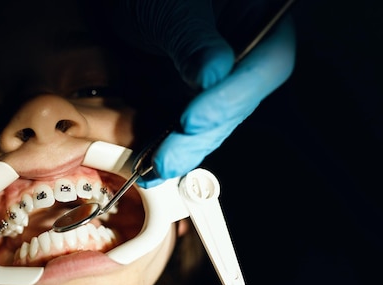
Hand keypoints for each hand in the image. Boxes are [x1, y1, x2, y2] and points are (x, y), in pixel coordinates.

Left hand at [112, 0, 296, 186]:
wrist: (114, 1)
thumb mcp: (173, 6)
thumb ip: (195, 38)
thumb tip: (216, 75)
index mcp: (259, 18)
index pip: (268, 64)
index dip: (233, 98)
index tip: (194, 119)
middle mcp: (245, 50)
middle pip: (240, 102)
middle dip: (202, 136)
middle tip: (169, 159)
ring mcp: (218, 74)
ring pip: (214, 120)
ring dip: (185, 148)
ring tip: (155, 169)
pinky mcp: (189, 90)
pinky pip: (187, 121)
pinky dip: (169, 141)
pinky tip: (150, 160)